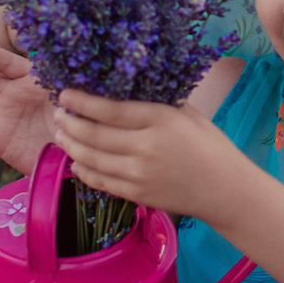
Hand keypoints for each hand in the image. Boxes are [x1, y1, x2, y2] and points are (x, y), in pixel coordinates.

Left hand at [49, 88, 245, 217]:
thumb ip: (159, 102)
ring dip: (70, 145)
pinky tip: (75, 161)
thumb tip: (127, 87)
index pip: (111, 110)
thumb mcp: (189, 115)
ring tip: (59, 134)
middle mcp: (146, 148)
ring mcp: (139, 175)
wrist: (226, 191)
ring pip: (92, 159)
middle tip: (57, 113)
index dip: (83, 102)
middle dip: (70, 123)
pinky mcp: (137, 195)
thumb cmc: (211, 146)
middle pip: (94, 134)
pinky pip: (101, 182)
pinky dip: (84, 171)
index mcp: (160, 121)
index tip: (65, 94)